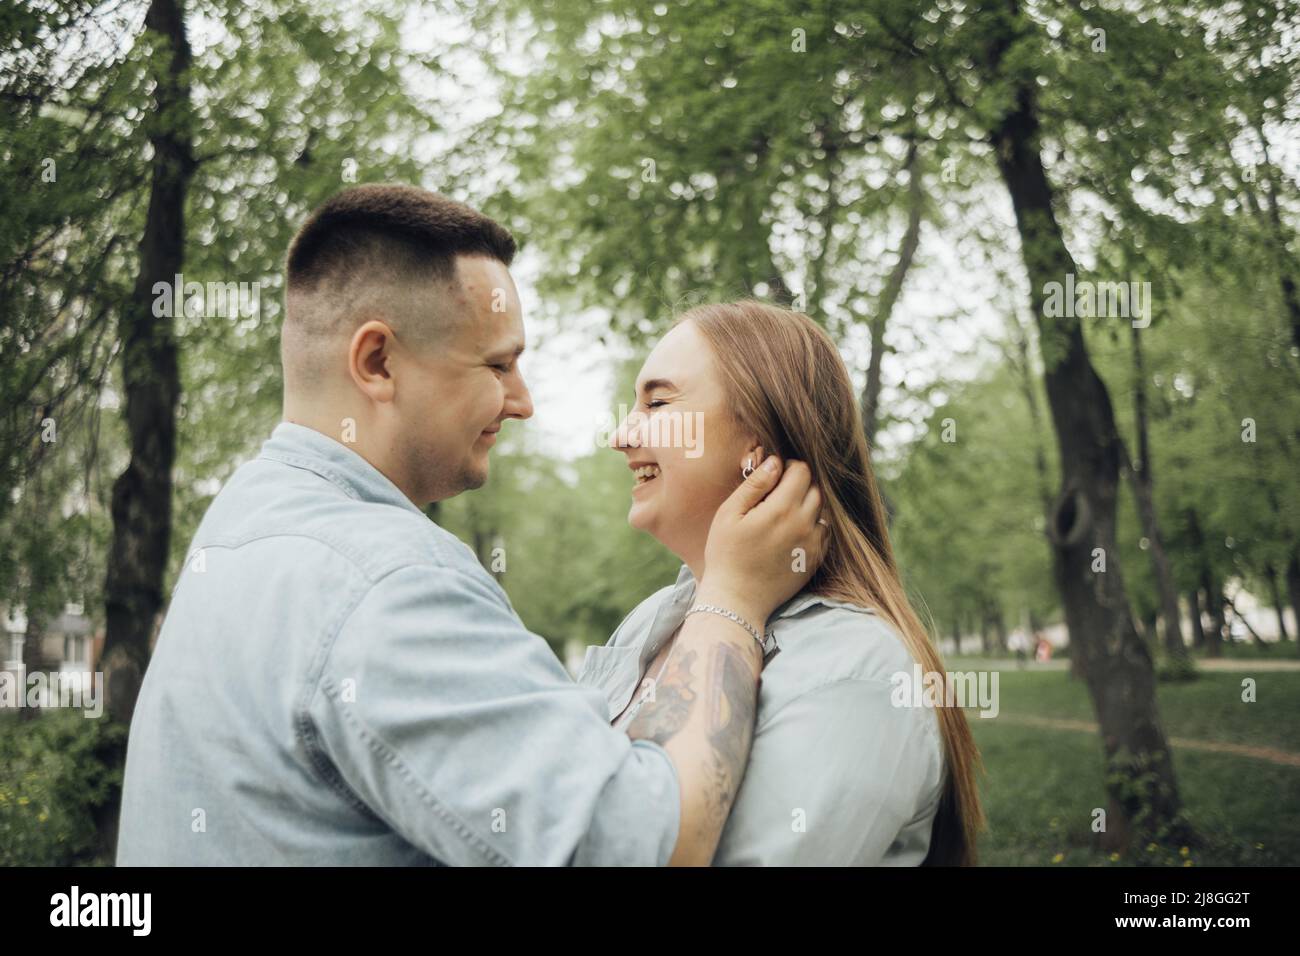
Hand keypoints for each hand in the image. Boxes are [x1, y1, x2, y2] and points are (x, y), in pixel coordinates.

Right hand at [699, 455, 827, 625]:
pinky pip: (824, 532)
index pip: (801, 471)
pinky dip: (813, 525)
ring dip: (807, 504)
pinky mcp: (815, 560)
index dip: (789, 467)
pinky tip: (791, 532)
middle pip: (815, 489)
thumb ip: (754, 485)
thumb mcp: (729, 514)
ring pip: (821, 510)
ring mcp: (813, 544)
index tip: (774, 475)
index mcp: (781, 509)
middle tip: (777, 494)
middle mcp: (803, 524)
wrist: (737, 599)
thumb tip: (775, 462)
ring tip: (783, 513)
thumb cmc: (726, 555)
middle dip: (799, 484)